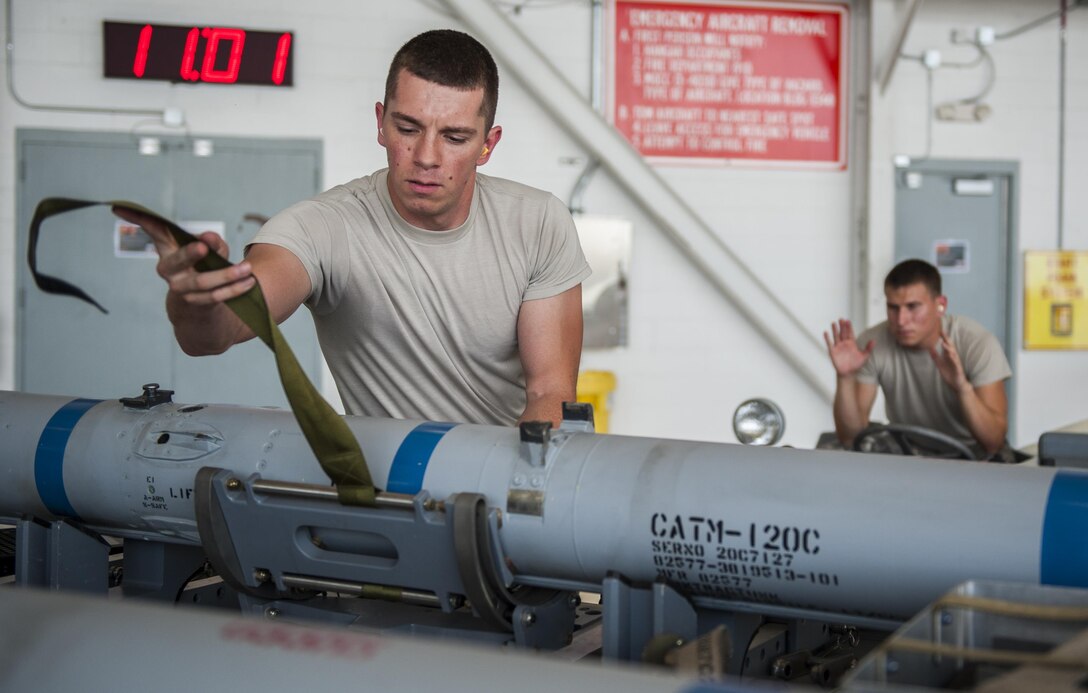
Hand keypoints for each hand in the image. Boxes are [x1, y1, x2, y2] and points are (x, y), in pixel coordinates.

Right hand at [111, 206, 254, 306]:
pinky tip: (249, 281)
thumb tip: (209, 238)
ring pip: (202, 282)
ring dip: (227, 275)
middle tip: (204, 246)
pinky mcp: (195, 304)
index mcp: (168, 250)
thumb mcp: (210, 252)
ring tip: (247, 269)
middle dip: (189, 253)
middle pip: (175, 261)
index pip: (153, 231)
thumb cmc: (204, 269)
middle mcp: (169, 270)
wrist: (200, 312)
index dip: (138, 219)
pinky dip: (234, 289)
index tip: (119, 207)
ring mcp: (180, 289)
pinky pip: (215, 298)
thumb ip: (213, 243)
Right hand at [824, 318, 873, 377]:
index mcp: (852, 343)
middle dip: (842, 326)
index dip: (849, 327)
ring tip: (833, 323)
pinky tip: (826, 332)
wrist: (848, 372)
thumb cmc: (857, 364)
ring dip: (835, 330)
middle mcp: (844, 343)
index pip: (850, 333)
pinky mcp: (832, 351)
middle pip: (843, 333)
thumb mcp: (864, 356)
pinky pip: (829, 343)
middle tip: (841, 319)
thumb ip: (869, 348)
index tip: (848, 321)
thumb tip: (874, 340)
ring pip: (836, 336)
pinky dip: (827, 338)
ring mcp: (838, 347)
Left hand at [929, 330, 967, 390]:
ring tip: (943, 342)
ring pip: (953, 353)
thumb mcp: (940, 364)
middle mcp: (953, 357)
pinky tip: (950, 355)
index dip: (943, 338)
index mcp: (948, 356)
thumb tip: (930, 348)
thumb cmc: (949, 373)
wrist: (957, 384)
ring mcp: (956, 363)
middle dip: (947, 339)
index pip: (946, 345)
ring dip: (948, 348)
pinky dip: (953, 359)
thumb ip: (935, 356)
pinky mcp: (958, 369)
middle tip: (943, 332)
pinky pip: (956, 363)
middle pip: (950, 346)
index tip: (939, 330)